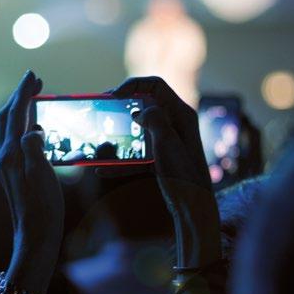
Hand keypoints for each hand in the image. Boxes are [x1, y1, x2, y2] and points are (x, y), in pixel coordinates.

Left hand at [0, 71, 63, 293]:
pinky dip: (24, 127)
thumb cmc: (42, 211)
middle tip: (35, 82)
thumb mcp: (43, 177)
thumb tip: (33, 128)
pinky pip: (15, 141)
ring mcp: (8, 167)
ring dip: (21, 110)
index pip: (17, 114)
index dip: (24, 92)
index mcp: (12, 154)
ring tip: (36, 99)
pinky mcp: (13, 176)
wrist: (34, 240)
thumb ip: (35, 149)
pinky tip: (36, 131)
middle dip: (19, 97)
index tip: (33, 74)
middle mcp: (5, 157)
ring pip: (9, 129)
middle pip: (7, 118)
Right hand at [111, 76, 219, 268]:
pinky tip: (102, 169)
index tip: (113, 96)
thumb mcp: (167, 144)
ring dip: (118, 132)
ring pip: (137, 128)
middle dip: (121, 106)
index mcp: (181, 114)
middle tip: (101, 109)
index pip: (155, 85)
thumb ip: (154, 120)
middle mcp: (175, 123)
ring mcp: (167, 141)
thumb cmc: (184, 176)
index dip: (133, 85)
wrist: (194, 208)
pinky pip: (136, 153)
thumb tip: (139, 112)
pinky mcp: (159, 158)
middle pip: (144, 104)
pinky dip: (120, 159)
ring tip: (98, 136)